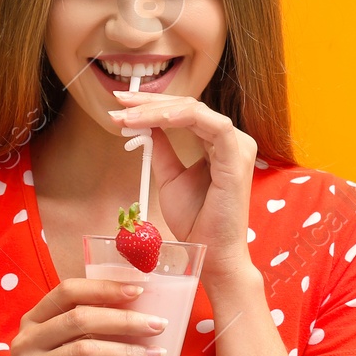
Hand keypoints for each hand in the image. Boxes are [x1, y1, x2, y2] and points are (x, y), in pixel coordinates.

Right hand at [0, 277, 169, 355]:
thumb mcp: (66, 355)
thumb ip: (90, 335)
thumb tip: (144, 319)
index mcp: (34, 321)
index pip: (68, 291)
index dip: (103, 288)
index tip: (138, 290)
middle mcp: (27, 341)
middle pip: (79, 319)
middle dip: (124, 320)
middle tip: (158, 325)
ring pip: (84, 351)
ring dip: (127, 353)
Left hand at [109, 90, 257, 279]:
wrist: (210, 253)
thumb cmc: (196, 220)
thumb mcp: (170, 178)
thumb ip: (162, 150)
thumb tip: (146, 126)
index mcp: (218, 143)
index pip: (184, 112)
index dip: (151, 105)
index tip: (120, 107)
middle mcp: (232, 140)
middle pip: (188, 106)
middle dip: (149, 102)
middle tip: (118, 104)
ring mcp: (237, 147)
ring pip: (196, 111)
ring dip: (158, 110)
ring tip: (128, 115)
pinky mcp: (237, 157)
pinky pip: (214, 125)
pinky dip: (185, 117)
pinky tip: (159, 118)